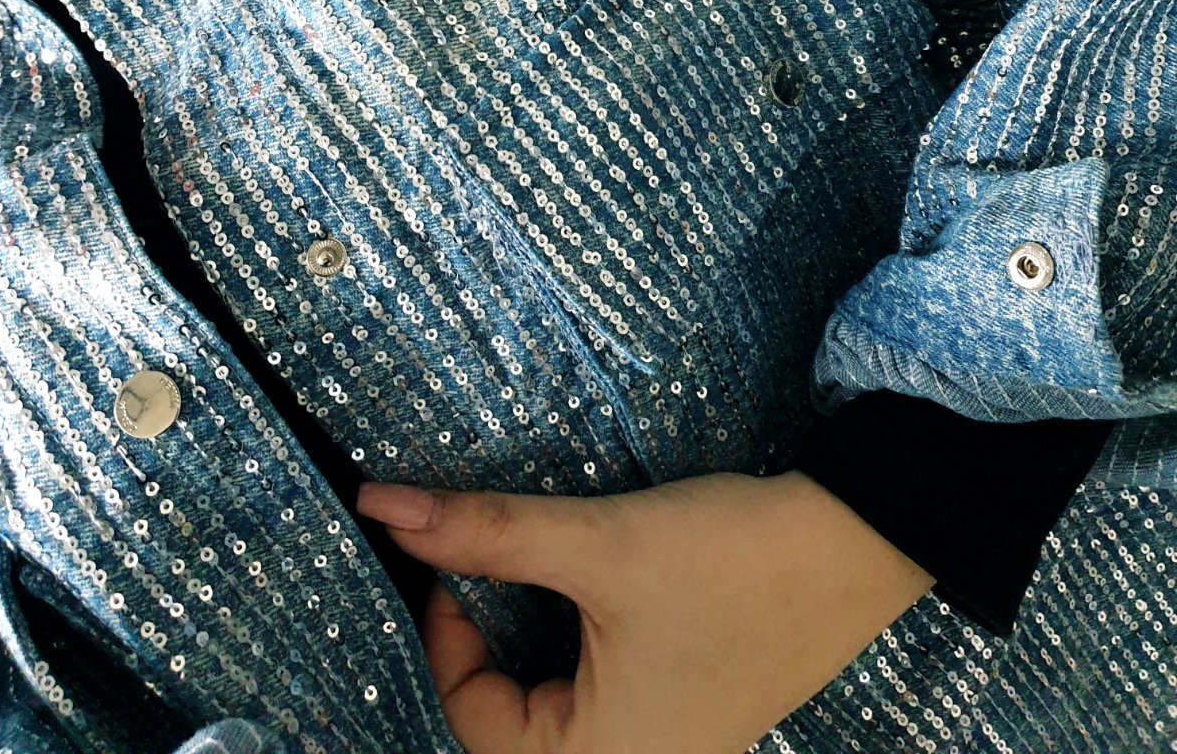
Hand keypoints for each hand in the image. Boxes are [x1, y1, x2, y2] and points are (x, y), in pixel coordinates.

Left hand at [356, 469, 935, 753]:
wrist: (858, 538)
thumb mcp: (599, 544)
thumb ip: (488, 533)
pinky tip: (580, 587)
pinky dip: (571, 639)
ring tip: (524, 567)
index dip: (444, 632)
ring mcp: (666, 742)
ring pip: (550, 702)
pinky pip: (597, 691)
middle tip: (479, 559)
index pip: (470, 719)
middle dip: (482, 641)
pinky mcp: (686, 707)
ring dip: (525, 638)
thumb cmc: (733, 559)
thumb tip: (380, 508)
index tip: (451, 555)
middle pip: (506, 722)